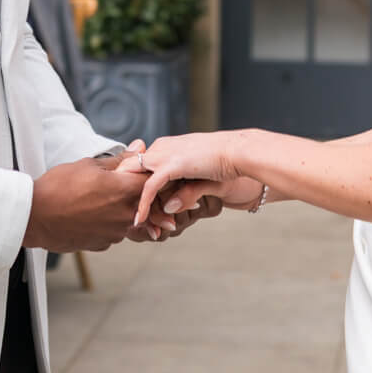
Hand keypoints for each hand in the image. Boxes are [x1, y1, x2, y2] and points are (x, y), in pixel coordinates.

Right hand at [24, 154, 150, 251]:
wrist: (34, 216)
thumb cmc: (59, 186)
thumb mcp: (89, 165)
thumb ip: (120, 159)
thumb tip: (140, 146)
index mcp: (125, 191)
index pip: (153, 181)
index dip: (147, 174)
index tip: (137, 171)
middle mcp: (125, 215)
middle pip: (144, 203)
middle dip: (134, 193)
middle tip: (113, 186)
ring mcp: (115, 233)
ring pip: (129, 219)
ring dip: (120, 209)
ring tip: (95, 200)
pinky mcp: (103, 244)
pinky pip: (113, 232)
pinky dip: (107, 223)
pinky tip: (88, 215)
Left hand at [131, 131, 247, 226]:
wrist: (243, 154)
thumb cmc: (227, 165)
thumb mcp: (199, 179)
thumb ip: (183, 190)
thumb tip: (169, 207)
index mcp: (166, 147)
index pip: (140, 167)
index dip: (134, 187)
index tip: (132, 206)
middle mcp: (162, 147)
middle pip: (133, 173)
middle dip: (128, 196)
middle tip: (128, 219)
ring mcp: (165, 155)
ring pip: (137, 180)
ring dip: (135, 203)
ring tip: (134, 224)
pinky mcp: (172, 165)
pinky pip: (149, 187)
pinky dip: (143, 204)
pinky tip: (140, 219)